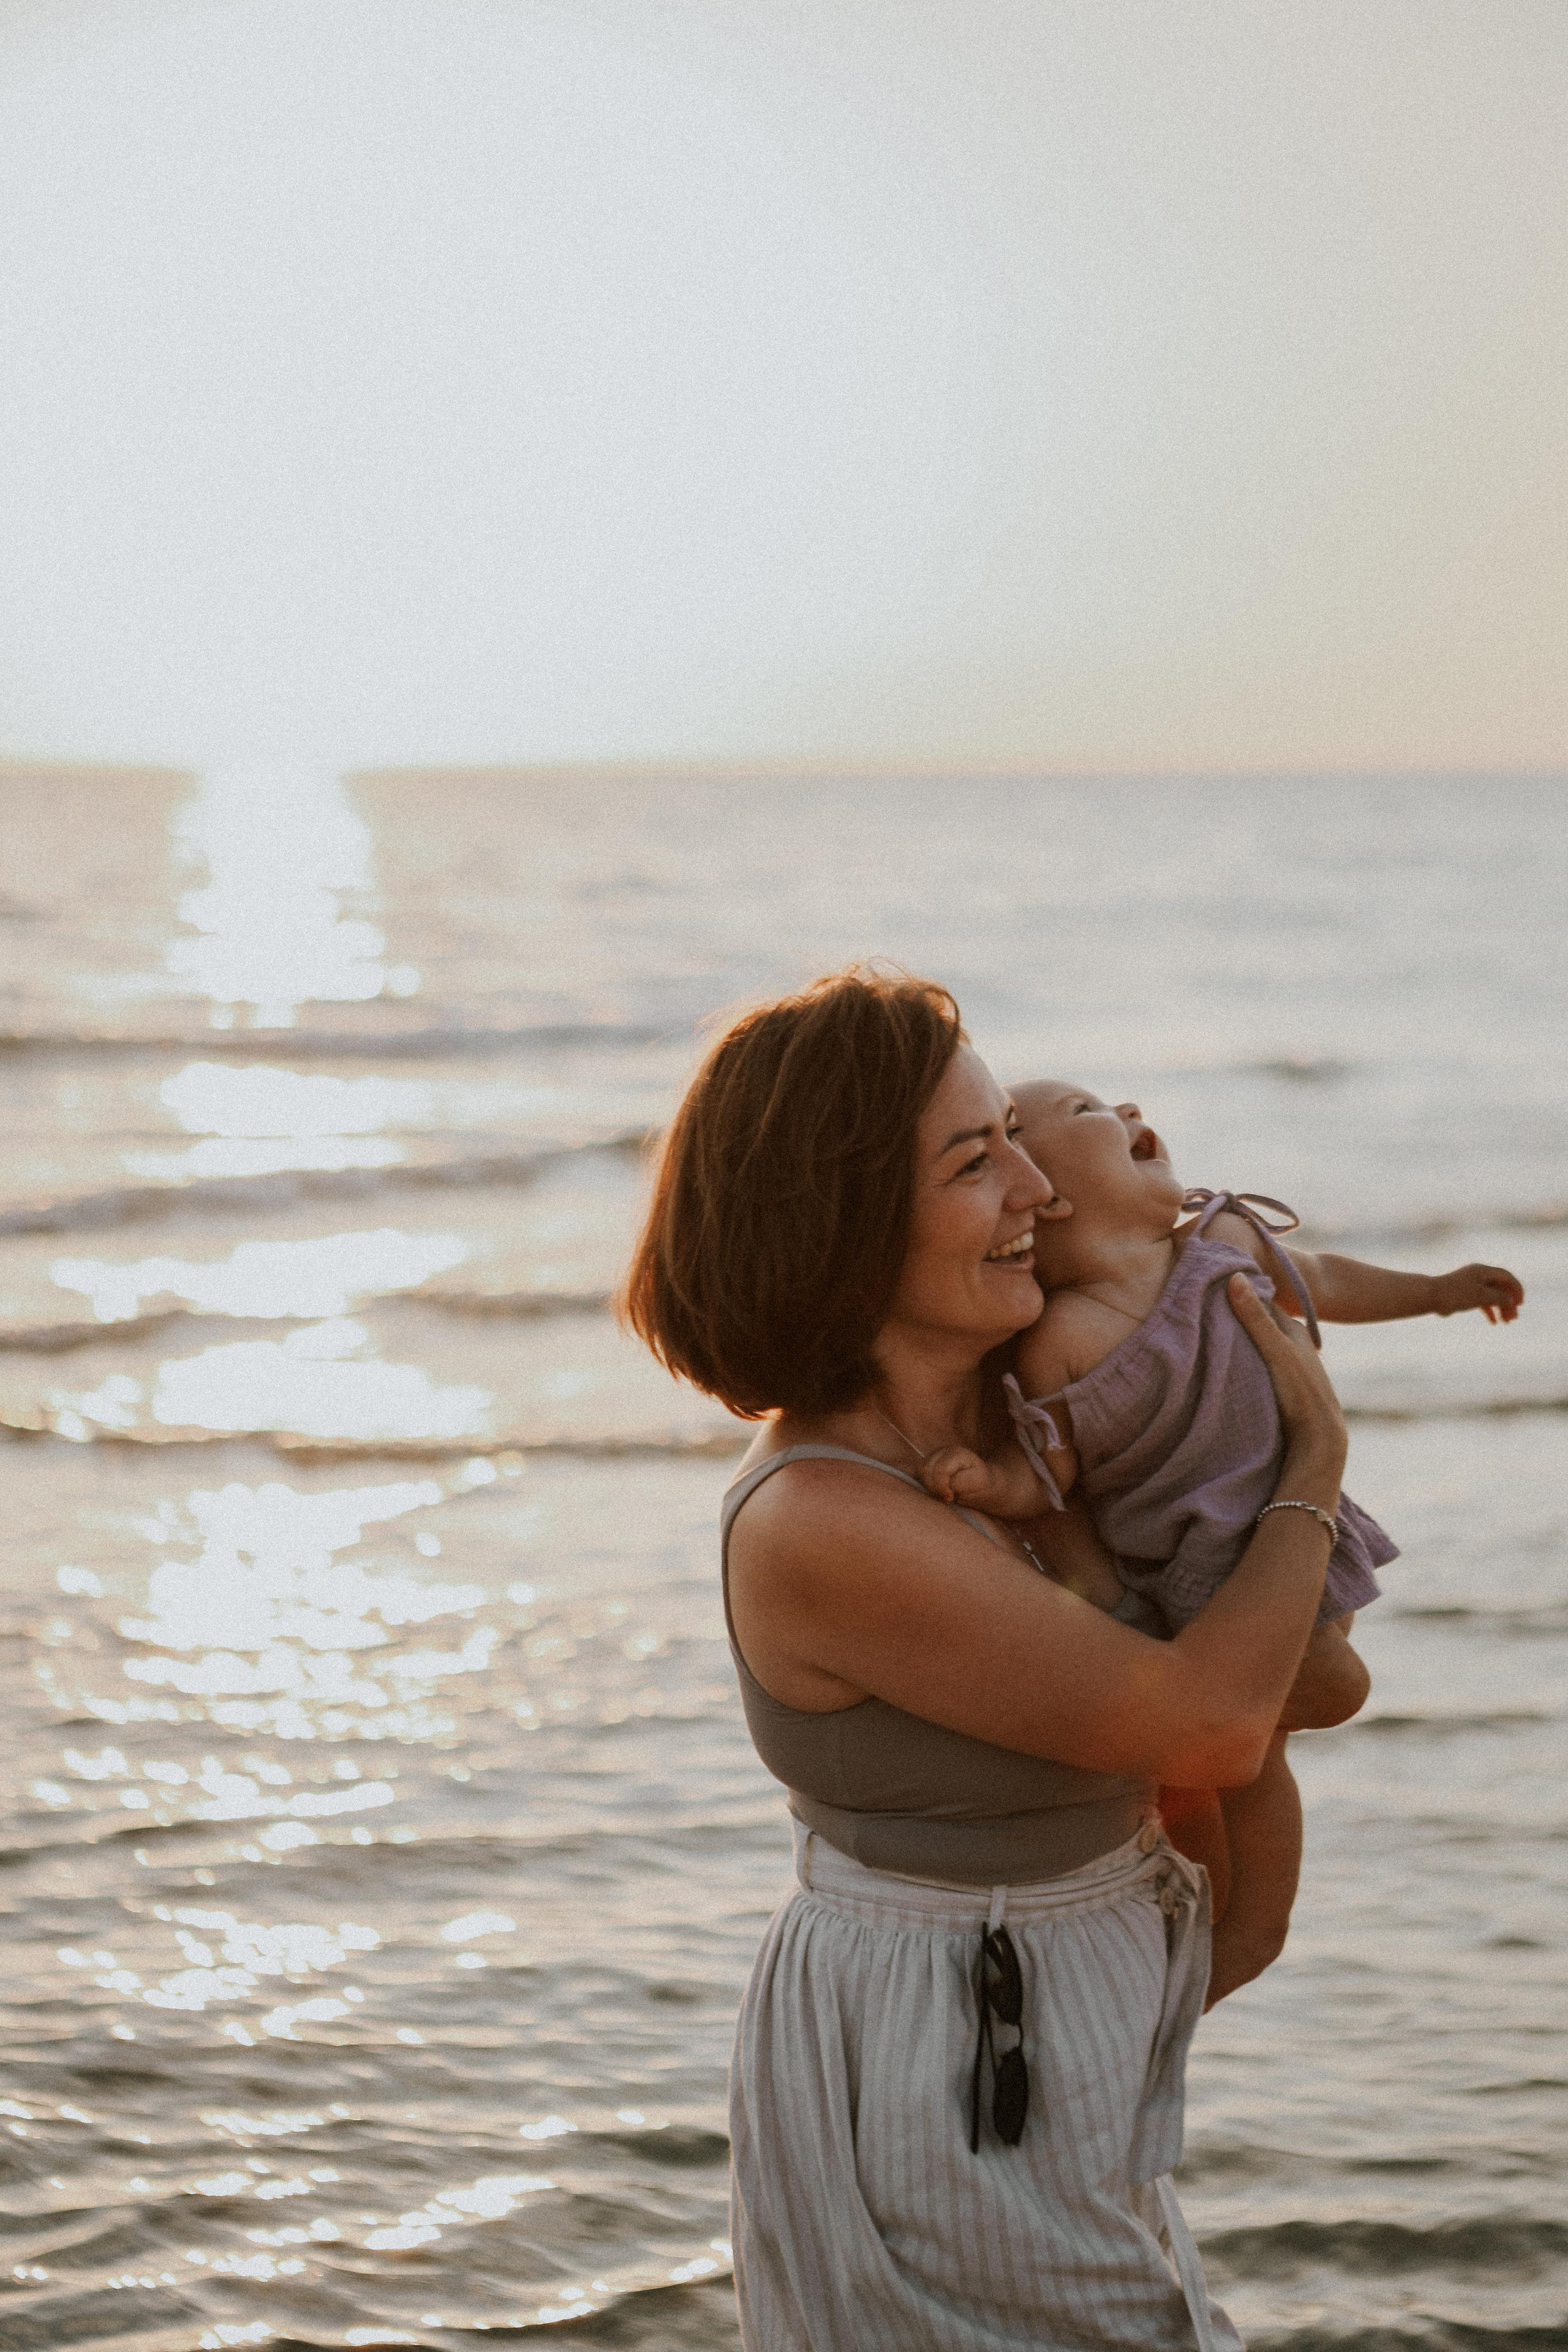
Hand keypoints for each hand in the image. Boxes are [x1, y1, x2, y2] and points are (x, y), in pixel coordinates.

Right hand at [920, 1445, 991, 1505]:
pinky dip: (924, 1483)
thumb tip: (942, 1487)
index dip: (942, 1486)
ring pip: (920, 1471)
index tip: (950, 1497)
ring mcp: (933, 1456)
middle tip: (946, 1496)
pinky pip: (917, 1473)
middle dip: (934, 1487)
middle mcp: (942, 1451)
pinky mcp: (926, 1464)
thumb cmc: (977, 1483)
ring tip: (941, 1493)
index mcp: (957, 1453)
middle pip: (926, 1469)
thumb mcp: (973, 1483)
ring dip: (928, 1486)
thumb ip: (957, 1483)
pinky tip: (934, 1490)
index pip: (940, 1469)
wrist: (976, 1482)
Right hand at [1227, 1272, 1347, 1489]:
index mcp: (1293, 1329)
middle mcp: (1291, 1344)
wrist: (1319, 1437)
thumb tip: (1235, 1276)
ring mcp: (1286, 1365)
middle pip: (1257, 1323)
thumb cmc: (1301, 1391)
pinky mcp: (1280, 1384)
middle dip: (1234, 1317)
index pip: (1260, 1302)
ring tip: (1207, 1337)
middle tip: (1201, 1312)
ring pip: (1256, 1344)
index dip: (1237, 1295)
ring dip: (1237, 1341)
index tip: (1209, 1290)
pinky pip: (1256, 1363)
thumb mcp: (1275, 1350)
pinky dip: (1242, 1359)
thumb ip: (1255, 1317)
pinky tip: (1226, 1365)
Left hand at [1433, 1263, 1523, 1323]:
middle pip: (1500, 1287)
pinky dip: (1489, 1311)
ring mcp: (1471, 1285)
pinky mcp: (1465, 1295)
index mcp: (1482, 1271)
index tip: (1520, 1303)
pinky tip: (1494, 1322)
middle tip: (1514, 1317)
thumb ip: (1498, 1297)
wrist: (1430, 1296)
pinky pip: (1481, 1302)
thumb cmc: (1455, 1294)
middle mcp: (1478, 1275)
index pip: (1506, 1276)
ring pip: (1492, 1295)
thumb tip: (1511, 1300)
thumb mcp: (1481, 1296)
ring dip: (1501, 1308)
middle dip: (1509, 1302)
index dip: (1516, 1289)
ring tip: (1507, 1322)